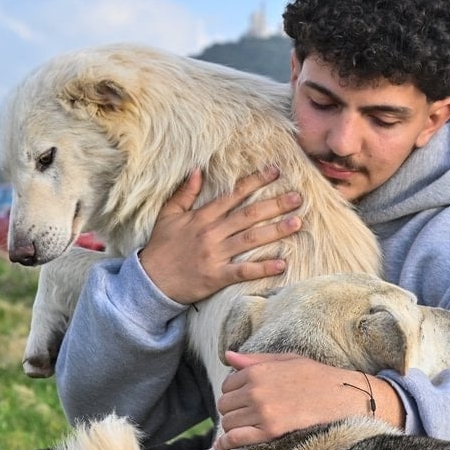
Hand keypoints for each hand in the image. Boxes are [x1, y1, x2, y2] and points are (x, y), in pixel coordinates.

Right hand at [139, 167, 302, 304]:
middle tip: (298, 197)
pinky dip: (262, 268)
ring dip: (275, 231)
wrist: (151, 280)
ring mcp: (215, 255)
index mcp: (202, 217)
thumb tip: (197, 169)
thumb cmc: (161, 247)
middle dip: (275, 204)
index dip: (255, 182)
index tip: (275, 172)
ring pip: (250, 239)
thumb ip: (185, 193)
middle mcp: (212, 233)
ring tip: (297, 223)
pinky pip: (243, 271)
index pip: (233, 195)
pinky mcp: (217, 276)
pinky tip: (281, 264)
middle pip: (248, 215)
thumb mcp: (168, 215)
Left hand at [214, 351, 404, 449]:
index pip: (227, 385)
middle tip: (245, 414)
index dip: (234, 393)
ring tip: (244, 427)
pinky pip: (236, 439)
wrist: (341, 396)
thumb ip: (255, 360)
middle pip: (225, 405)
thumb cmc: (316, 376)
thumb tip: (228, 356)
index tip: (243, 399)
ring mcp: (262, 411)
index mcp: (258, 371)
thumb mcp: (286, 360)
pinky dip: (226, 444)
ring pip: (228, 422)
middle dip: (232, 410)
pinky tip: (223, 446)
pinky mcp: (270, 431)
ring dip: (232, 426)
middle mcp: (255, 390)